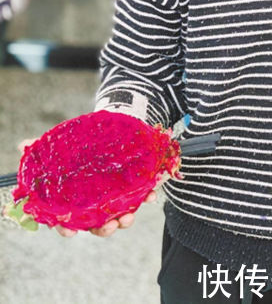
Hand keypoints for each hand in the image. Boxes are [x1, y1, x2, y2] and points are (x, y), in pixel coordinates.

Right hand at [17, 137, 155, 236]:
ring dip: (126, 219)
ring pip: (120, 216)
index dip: (67, 228)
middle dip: (104, 229)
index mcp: (76, 201)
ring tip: (129, 216)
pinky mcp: (133, 189)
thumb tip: (23, 144)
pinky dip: (148, 196)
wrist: (108, 134)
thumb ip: (44, 148)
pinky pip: (142, 196)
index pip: (69, 221)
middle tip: (110, 225)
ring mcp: (115, 199)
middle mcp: (96, 205)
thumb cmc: (81, 148)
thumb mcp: (63, 147)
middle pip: (98, 225)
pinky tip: (152, 192)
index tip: (70, 231)